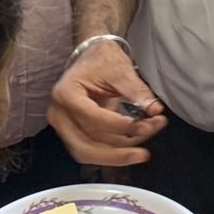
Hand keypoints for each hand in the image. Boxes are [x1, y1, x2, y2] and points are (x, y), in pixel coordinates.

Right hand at [48, 40, 166, 166]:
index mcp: (66, 93)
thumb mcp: (120, 70)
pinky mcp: (73, 135)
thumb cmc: (102, 61)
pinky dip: (115, 152)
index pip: (91, 117)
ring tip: (146, 145)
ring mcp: (63, 128)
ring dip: (120, 154)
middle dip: (117, 154)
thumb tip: (155, 110)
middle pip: (84, 147)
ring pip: (89, 154)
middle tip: (144, 154)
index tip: (143, 125)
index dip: (118, 125)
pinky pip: (93, 151)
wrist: (91, 59)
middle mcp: (59, 115)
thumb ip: (136, 91)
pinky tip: (136, 144)